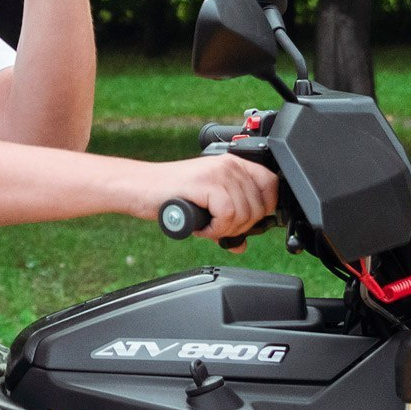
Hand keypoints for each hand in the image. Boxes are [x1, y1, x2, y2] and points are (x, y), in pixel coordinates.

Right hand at [139, 156, 278, 251]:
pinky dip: (216, 229)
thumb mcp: (205, 206)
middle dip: (241, 226)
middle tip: (218, 228)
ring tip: (206, 226)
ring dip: (225, 229)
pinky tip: (202, 227)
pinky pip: (228, 215)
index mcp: (233, 164)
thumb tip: (242, 244)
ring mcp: (218, 172)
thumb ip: (226, 221)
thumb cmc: (170, 196)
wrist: (140, 188)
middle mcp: (229, 165)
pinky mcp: (206, 183)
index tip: (247, 221)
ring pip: (244, 213)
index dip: (264, 209)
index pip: (270, 184)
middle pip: (259, 205)